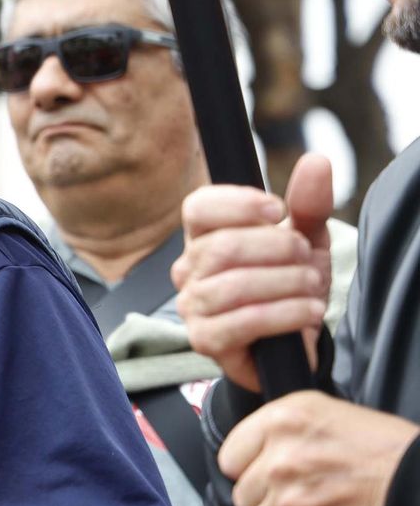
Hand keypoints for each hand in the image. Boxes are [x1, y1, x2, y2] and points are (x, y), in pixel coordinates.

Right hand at [172, 154, 333, 391]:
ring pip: (234, 284)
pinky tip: (309, 311)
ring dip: (288, 283)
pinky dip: (286, 313)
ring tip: (312, 287)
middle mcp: (188, 270)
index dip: (238, 204)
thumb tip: (316, 161)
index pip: (198, 207)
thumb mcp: (305, 241)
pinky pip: (243, 321)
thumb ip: (308, 204)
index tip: (278, 211)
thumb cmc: (288, 287)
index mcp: (203, 237)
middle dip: (278, 249)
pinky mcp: (206, 340)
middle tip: (305, 258)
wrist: (291, 344)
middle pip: (223, 246)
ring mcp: (191, 306)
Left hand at [220, 390, 417, 505]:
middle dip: (268, 500)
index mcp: (283, 423)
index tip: (265, 474)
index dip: (249, 469)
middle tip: (303, 497)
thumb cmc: (390, 452)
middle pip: (243, 496)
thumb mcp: (330, 414)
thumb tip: (253, 451)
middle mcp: (281, 463)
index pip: (230, 457)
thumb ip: (284, 430)